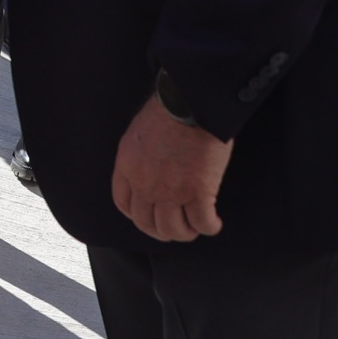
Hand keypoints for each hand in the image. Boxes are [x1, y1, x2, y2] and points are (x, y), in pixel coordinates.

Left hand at [111, 92, 233, 241]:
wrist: (189, 105)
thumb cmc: (167, 111)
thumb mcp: (138, 134)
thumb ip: (138, 158)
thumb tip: (148, 170)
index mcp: (127, 167)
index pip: (124, 204)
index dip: (137, 216)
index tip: (147, 218)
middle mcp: (145, 184)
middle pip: (147, 223)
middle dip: (161, 231)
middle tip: (174, 229)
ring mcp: (171, 191)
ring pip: (174, 229)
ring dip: (185, 233)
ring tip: (195, 227)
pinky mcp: (198, 193)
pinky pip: (202, 223)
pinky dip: (209, 227)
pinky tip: (214, 223)